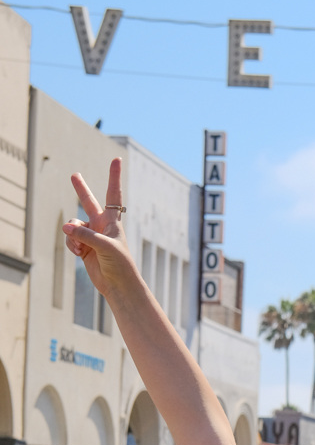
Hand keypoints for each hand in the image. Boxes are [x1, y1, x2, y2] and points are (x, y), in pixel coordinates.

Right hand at [63, 159, 135, 297]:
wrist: (118, 284)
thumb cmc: (119, 263)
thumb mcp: (104, 246)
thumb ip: (85, 235)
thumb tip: (65, 227)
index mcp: (112, 220)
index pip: (113, 194)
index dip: (114, 176)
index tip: (117, 159)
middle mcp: (101, 225)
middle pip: (89, 202)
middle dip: (81, 190)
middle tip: (74, 175)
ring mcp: (92, 236)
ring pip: (73, 226)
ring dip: (73, 235)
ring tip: (81, 248)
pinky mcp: (84, 247)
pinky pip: (70, 239)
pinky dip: (71, 245)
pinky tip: (79, 254)